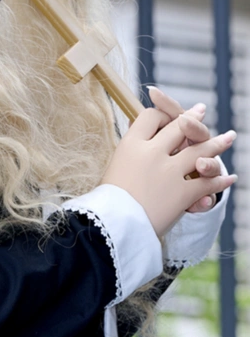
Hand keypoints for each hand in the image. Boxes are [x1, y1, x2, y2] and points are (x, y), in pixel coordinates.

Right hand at [101, 105, 236, 237]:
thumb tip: (137, 132)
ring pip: (201, 151)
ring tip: (229, 137)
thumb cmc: (107, 199)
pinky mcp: (182, 193)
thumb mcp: (114, 166)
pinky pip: (206, 184)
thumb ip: (130, 151)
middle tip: (201, 110)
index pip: (151, 117)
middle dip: (193, 118)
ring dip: (218, 143)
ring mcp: (169, 172)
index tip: (167, 117)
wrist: (113, 227)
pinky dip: (220, 181)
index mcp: (131, 144)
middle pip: (179, 127)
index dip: (161, 115)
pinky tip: (229, 178)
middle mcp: (152, 153)